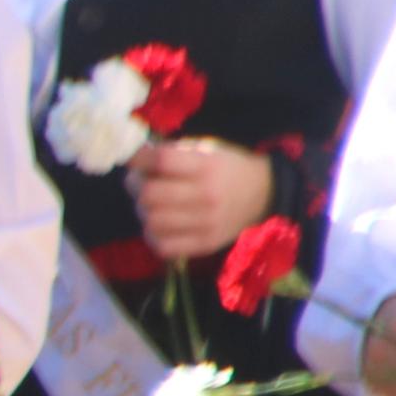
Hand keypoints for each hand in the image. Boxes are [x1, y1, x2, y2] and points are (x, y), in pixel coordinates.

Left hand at [131, 137, 275, 263]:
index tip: (135, 160)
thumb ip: (171, 152)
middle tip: (138, 184)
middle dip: (135, 186)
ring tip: (151, 205)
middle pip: (149, 194)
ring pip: (152, 221)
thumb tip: (133, 159)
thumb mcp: (205, 149)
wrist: (262, 193)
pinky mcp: (206, 243)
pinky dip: (154, 235)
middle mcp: (207, 194)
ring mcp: (207, 222)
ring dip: (143, 211)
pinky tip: (160, 225)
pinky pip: (164, 246)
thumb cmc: (225, 167)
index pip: (162, 161)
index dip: (139, 159)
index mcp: (206, 165)